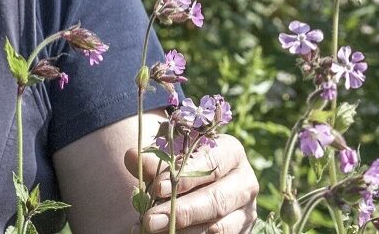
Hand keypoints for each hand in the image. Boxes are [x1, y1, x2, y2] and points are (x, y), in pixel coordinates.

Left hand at [124, 134, 257, 232]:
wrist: (198, 184)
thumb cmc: (183, 164)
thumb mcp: (171, 156)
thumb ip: (153, 158)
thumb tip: (132, 157)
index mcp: (230, 153)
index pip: (211, 163)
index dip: (185, 177)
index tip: (158, 188)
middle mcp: (244, 183)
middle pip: (216, 200)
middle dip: (181, 212)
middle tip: (150, 220)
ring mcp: (245, 212)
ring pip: (218, 228)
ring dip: (184, 232)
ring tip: (152, 231)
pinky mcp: (241, 232)